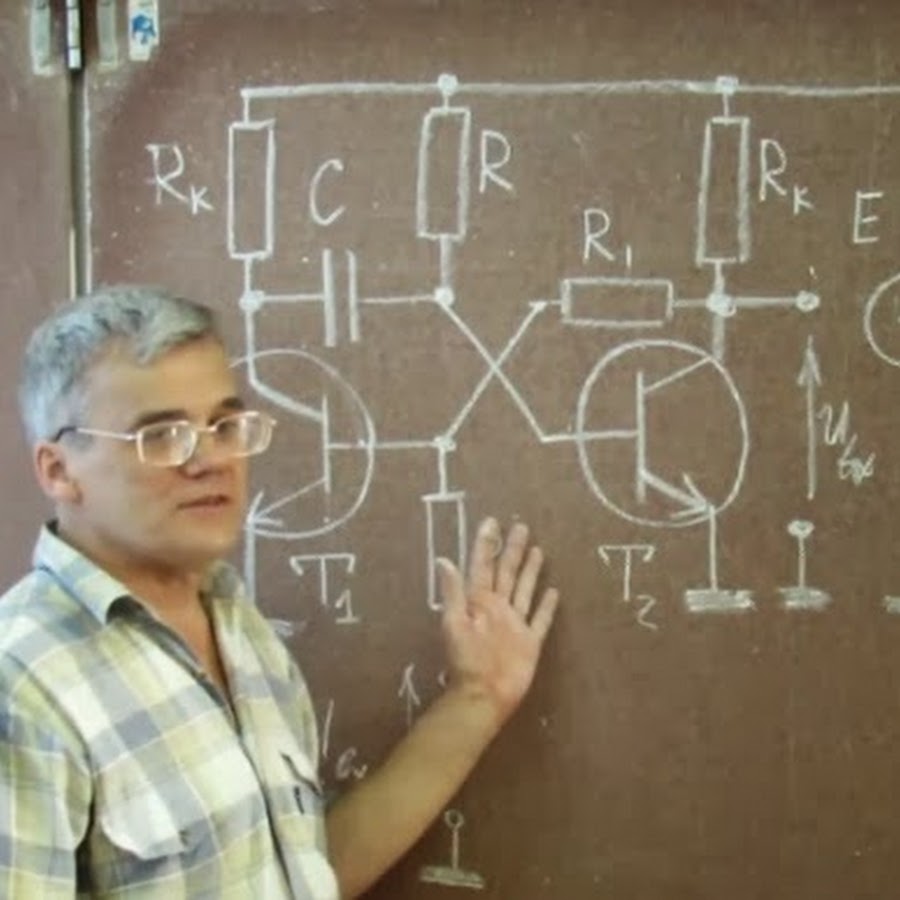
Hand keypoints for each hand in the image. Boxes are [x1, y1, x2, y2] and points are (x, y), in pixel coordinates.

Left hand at [436, 517, 559, 726]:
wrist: (484, 695)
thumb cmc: (466, 660)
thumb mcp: (455, 623)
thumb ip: (453, 591)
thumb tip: (443, 559)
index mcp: (479, 601)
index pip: (484, 565)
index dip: (487, 544)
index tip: (492, 521)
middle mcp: (498, 608)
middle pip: (507, 572)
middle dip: (513, 549)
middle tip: (521, 526)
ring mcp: (515, 624)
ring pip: (524, 589)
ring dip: (530, 570)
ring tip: (537, 549)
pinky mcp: (530, 641)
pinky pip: (540, 619)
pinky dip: (547, 606)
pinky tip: (554, 591)